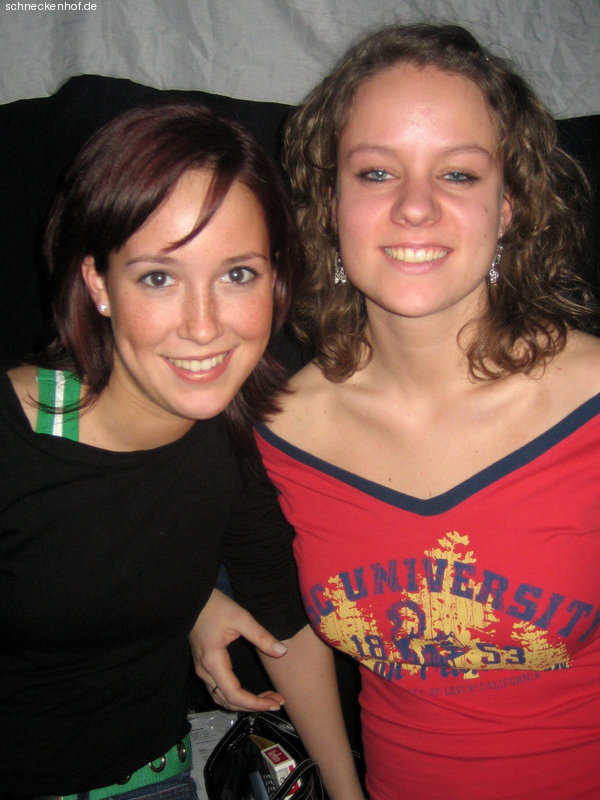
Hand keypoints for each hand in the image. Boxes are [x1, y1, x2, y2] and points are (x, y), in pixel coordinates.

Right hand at [189, 589, 287, 711]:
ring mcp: (202, 669)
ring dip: (244, 703)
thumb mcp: (240, 618)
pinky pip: (218, 690)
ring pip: (222, 698)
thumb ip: (261, 636)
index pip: (234, 694)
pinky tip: (249, 692)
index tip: (275, 702)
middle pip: (228, 701)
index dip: (256, 703)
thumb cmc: (214, 606)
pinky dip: (235, 696)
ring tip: (267, 698)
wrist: (192, 599)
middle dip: (254, 705)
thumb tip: (282, 652)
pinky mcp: (203, 665)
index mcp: (213, 662)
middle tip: (277, 701)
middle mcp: (205, 671)